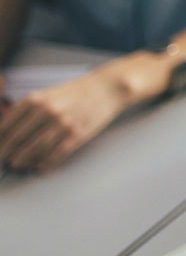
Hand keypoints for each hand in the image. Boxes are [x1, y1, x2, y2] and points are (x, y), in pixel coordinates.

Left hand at [0, 65, 130, 171]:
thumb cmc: (76, 93)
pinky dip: (44, 164)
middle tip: (3, 160)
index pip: (6, 126)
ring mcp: (63, 124)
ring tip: (18, 164)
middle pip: (16, 140)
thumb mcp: (47, 95)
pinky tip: (39, 167)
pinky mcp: (77, 135)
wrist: (106, 88)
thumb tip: (6, 132)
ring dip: (22, 161)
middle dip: (6, 154)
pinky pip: (55, 155)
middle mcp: (46, 111)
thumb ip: (27, 111)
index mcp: (35, 100)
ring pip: (34, 150)